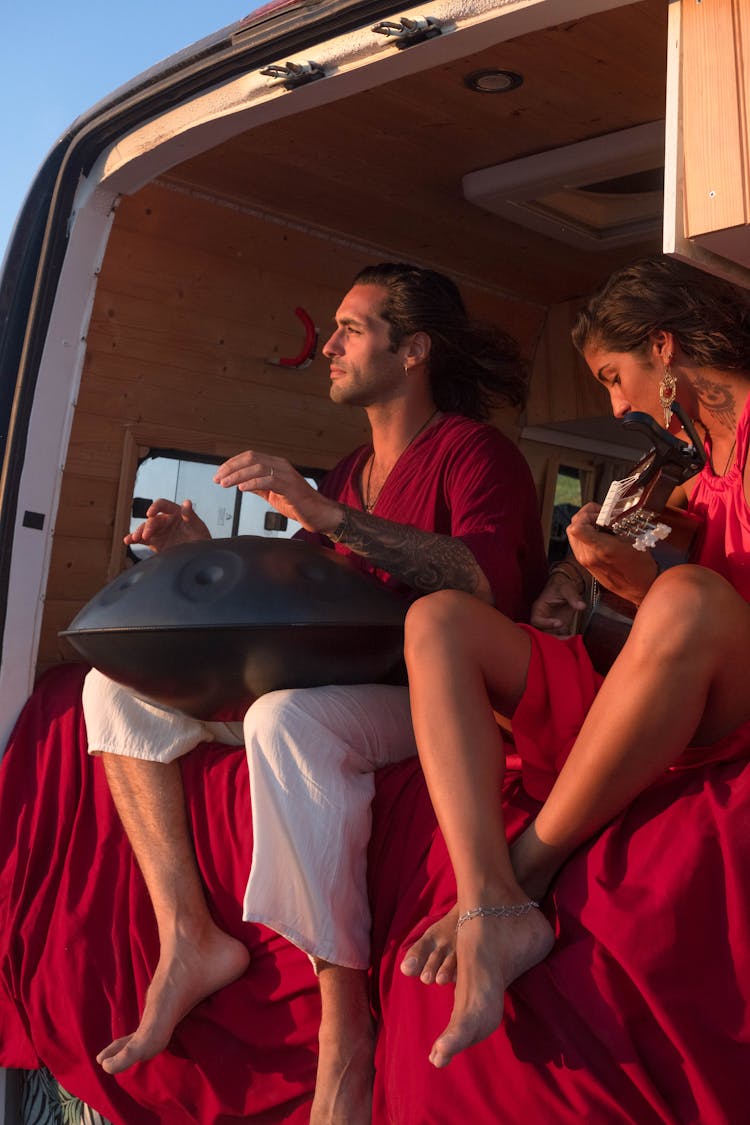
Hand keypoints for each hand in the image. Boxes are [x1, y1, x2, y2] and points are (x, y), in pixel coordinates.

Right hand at [124, 499, 210, 552]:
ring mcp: (159, 532)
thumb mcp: (198, 526)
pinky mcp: (155, 543)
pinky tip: (127, 541)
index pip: (162, 505)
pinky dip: (133, 539)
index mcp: (175, 512)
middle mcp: (166, 520)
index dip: (155, 507)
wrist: (199, 556)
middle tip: (146, 535)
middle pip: (152, 520)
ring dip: (138, 532)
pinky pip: (142, 539)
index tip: (150, 514)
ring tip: (134, 538)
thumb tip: (187, 502)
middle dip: (148, 526)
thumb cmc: (201, 539)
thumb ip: (190, 515)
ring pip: (145, 529)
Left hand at [214, 450, 341, 533]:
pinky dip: (252, 483)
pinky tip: (241, 488)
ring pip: (257, 467)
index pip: (250, 456)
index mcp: (277, 465)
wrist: (320, 515)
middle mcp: (282, 466)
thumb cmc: (299, 504)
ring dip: (237, 475)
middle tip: (218, 478)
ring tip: (225, 483)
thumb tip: (241, 483)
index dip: (232, 463)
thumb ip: (259, 486)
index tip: (219, 473)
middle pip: (251, 459)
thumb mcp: (273, 494)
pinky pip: (268, 480)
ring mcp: (287, 475)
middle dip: (231, 468)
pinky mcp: (290, 487)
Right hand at [530, 567, 586, 634]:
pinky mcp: (559, 627)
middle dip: (552, 637)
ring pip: (550, 637)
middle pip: (541, 632)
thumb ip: (573, 596)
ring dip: (559, 641)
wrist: (567, 586)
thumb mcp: (567, 588)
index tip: (559, 623)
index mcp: (539, 608)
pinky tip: (574, 640)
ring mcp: (550, 624)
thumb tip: (581, 606)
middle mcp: (543, 618)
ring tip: (571, 640)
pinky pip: (559, 636)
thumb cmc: (562, 585)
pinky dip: (565, 640)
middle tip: (565, 638)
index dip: (545, 624)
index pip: (536, 620)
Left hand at [566, 502, 656, 604]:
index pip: (577, 527)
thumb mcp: (633, 539)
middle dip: (585, 516)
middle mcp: (588, 556)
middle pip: (572, 526)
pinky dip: (585, 534)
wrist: (640, 588)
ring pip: (573, 534)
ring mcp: (585, 561)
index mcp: (600, 549)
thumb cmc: (641, 566)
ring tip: (601, 524)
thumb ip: (616, 525)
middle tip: (601, 515)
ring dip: (584, 525)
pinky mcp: (585, 564)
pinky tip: (600, 534)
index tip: (600, 513)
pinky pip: (577, 543)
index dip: (586, 514)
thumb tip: (608, 512)